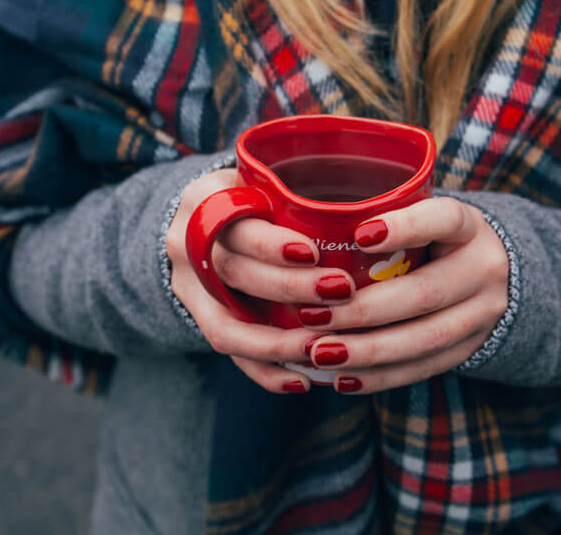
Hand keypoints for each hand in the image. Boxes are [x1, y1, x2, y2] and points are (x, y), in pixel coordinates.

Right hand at [165, 169, 357, 393]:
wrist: (203, 222)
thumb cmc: (253, 196)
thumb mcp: (263, 179)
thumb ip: (296, 192)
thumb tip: (375, 211)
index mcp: (204, 199)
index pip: (234, 223)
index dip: (271, 244)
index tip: (313, 252)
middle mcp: (186, 244)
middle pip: (233, 273)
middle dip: (288, 288)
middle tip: (341, 292)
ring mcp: (187, 287)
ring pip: (225, 325)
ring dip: (277, 342)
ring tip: (322, 348)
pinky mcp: (198, 319)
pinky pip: (229, 353)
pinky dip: (265, 371)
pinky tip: (303, 380)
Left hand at [300, 197, 508, 393]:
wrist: (495, 275)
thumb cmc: (434, 238)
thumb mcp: (423, 215)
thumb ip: (383, 217)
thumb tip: (310, 226)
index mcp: (468, 227)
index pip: (444, 220)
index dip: (405, 227)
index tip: (359, 235)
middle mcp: (483, 269)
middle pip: (425, 293)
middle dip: (364, 310)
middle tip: (311, 316)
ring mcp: (482, 314)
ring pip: (424, 339)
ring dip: (367, 351)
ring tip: (320, 353)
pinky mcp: (469, 349)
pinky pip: (423, 367)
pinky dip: (380, 376)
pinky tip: (342, 378)